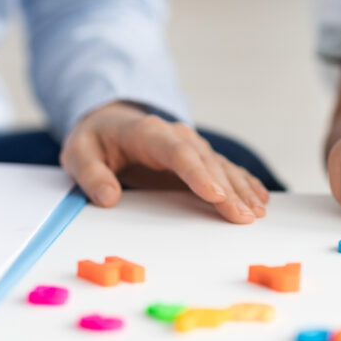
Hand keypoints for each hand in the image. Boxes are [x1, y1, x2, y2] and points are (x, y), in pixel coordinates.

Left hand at [60, 102, 268, 223]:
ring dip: (242, 190)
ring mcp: (191, 147)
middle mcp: (176, 136)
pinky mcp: (198, 159)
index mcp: (148, 133)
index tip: (216, 195)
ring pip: (221, 167)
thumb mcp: (79, 154)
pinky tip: (260, 198)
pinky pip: (225, 170)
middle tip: (245, 217)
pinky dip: (244, 183)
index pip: (178, 153)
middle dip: (228, 191)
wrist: (108, 124)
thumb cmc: (94, 141)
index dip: (199, 174)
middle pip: (207, 163)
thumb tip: (108, 197)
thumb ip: (91, 175)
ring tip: (258, 213)